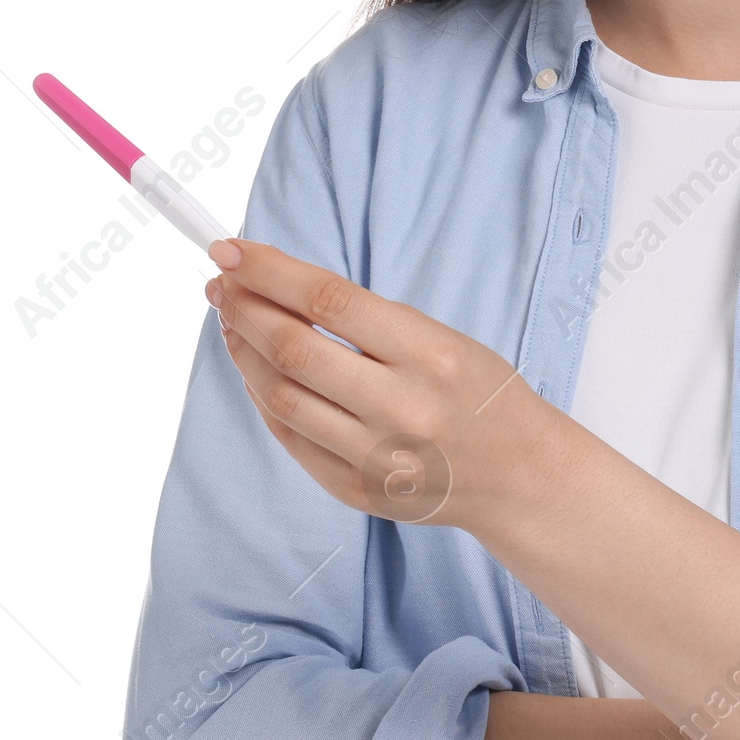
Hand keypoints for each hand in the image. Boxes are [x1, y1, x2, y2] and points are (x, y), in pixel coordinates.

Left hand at [205, 238, 536, 529]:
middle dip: (243, 307)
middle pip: (292, 348)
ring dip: (243, 351)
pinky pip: (289, 436)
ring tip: (232, 321)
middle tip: (221, 283)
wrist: (518, 475)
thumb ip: (366, 320)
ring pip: (278, 395)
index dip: (269, 271)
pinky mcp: (355, 490)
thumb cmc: (481, 394)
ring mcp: (375, 457)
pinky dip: (263, 396)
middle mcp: (401, 408)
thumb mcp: (444, 339)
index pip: (328, 300)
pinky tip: (255, 370)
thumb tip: (278, 286)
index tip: (231, 250)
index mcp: (430, 355)